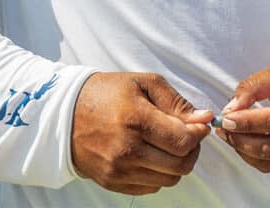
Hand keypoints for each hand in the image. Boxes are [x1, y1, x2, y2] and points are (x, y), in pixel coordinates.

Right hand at [71, 72, 211, 195]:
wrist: (65, 115)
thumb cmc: (108, 94)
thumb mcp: (145, 83)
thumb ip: (177, 102)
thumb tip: (204, 119)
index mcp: (136, 120)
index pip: (184, 141)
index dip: (199, 134)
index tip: (199, 125)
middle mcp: (127, 150)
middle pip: (180, 165)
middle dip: (192, 150)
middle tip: (187, 135)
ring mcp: (118, 170)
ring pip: (169, 179)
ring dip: (177, 163)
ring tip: (168, 144)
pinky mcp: (112, 182)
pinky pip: (151, 187)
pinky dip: (159, 174)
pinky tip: (152, 155)